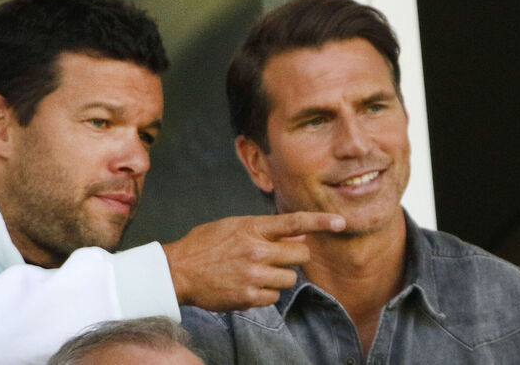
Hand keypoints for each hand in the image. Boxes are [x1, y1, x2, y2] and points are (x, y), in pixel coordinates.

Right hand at [162, 212, 345, 310]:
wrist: (178, 270)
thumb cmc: (205, 245)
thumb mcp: (234, 226)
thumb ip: (266, 230)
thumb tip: (299, 235)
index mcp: (252, 228)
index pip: (294, 222)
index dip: (320, 221)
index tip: (341, 222)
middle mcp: (256, 250)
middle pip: (300, 255)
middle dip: (294, 257)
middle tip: (278, 258)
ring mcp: (254, 275)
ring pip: (289, 279)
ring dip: (279, 278)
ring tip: (257, 273)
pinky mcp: (249, 297)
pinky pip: (274, 298)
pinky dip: (265, 295)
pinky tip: (247, 287)